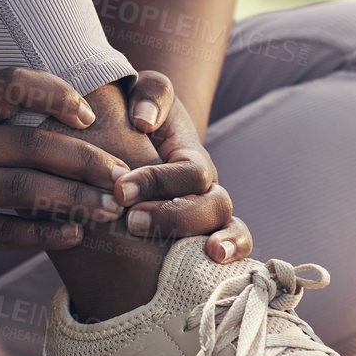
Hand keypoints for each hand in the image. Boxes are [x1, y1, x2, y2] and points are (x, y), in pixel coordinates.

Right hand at [0, 67, 131, 258]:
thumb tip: (63, 123)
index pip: (11, 86)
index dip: (55, 94)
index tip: (86, 113)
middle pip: (33, 145)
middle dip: (87, 160)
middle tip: (123, 174)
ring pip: (26, 190)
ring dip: (77, 199)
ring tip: (111, 206)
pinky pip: (5, 233)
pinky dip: (45, 234)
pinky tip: (76, 234)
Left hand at [117, 70, 252, 263]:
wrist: (143, 140)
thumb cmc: (142, 116)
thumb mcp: (146, 94)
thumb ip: (151, 94)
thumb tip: (145, 121)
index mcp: (192, 156)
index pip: (189, 172)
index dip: (158, 182)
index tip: (121, 190)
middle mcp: (206, 187)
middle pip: (211, 205)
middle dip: (172, 216)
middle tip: (131, 221)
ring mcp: (209, 212)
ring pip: (227, 226)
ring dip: (201, 241)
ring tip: (183, 254)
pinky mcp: (202, 234)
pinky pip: (234, 243)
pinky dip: (233, 251)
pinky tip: (214, 262)